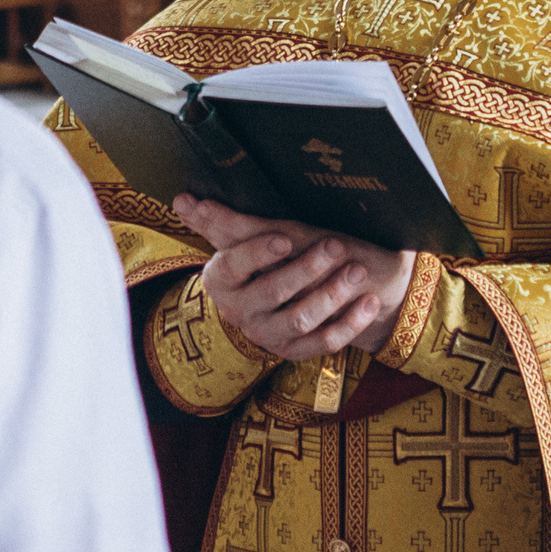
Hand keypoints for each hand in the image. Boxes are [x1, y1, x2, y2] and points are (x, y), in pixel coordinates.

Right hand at [174, 194, 416, 362]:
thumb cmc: (273, 254)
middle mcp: (239, 311)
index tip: (285, 238)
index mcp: (221, 280)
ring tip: (357, 271)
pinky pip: (323, 343)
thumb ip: (219, 221)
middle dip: (306, 269)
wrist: (301, 291)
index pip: (233, 265)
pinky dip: (349, 323)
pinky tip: (369, 302)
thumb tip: (182, 199)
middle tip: (336, 246)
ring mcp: (267, 335)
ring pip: (300, 318)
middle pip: (271, 292)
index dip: (258, 252)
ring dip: (331, 295)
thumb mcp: (248, 236)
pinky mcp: (294, 351)